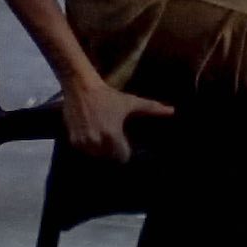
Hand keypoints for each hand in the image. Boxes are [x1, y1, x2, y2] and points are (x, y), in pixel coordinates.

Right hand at [60, 73, 174, 162]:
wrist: (81, 88)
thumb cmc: (108, 96)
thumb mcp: (131, 102)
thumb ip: (152, 108)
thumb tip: (173, 111)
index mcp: (113, 136)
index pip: (122, 157)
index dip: (125, 150)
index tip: (124, 141)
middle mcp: (97, 143)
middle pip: (109, 158)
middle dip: (112, 150)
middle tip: (113, 137)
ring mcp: (84, 144)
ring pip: (96, 156)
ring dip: (100, 150)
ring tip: (102, 135)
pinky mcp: (73, 141)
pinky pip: (84, 151)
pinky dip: (88, 146)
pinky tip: (92, 133)